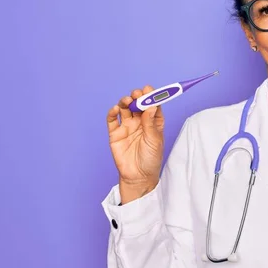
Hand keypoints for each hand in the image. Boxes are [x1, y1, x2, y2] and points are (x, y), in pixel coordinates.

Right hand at [107, 85, 164, 202]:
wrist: (139, 176)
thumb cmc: (151, 159)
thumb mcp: (155, 140)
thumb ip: (151, 123)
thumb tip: (151, 106)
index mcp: (153, 122)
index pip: (152, 105)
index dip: (151, 96)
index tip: (149, 90)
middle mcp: (140, 121)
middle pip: (137, 104)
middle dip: (137, 97)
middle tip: (137, 94)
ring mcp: (127, 126)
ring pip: (124, 108)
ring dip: (125, 101)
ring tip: (127, 100)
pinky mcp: (115, 133)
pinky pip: (112, 120)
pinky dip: (112, 112)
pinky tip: (115, 109)